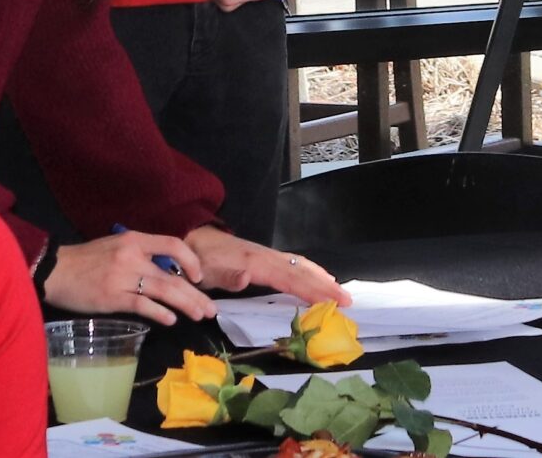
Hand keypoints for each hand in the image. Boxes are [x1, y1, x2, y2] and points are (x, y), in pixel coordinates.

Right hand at [44, 229, 213, 325]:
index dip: (191, 260)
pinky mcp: (113, 298)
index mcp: (135, 240)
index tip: (199, 277)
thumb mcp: (116, 246)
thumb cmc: (86, 261)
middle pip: (173, 276)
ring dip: (186, 305)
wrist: (56, 271)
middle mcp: (133, 256)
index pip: (173, 244)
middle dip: (196, 294)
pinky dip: (160, 314)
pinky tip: (171, 321)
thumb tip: (166, 271)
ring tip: (199, 316)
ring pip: (164, 291)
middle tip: (211, 309)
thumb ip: (140, 255)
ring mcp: (123, 278)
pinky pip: (144, 306)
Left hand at [185, 227, 347, 305]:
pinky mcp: (266, 258)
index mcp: (256, 263)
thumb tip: (247, 278)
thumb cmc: (199, 262)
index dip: (312, 290)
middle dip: (326, 286)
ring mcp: (268, 256)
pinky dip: (312, 271)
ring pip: (301, 266)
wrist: (194, 240)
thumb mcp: (208, 271)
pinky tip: (320, 277)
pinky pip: (295, 264)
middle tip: (348, 300)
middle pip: (302, 272)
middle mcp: (267, 257)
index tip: (332, 301)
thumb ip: (227, 276)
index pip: (291, 279)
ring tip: (340, 291)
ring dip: (322, 278)